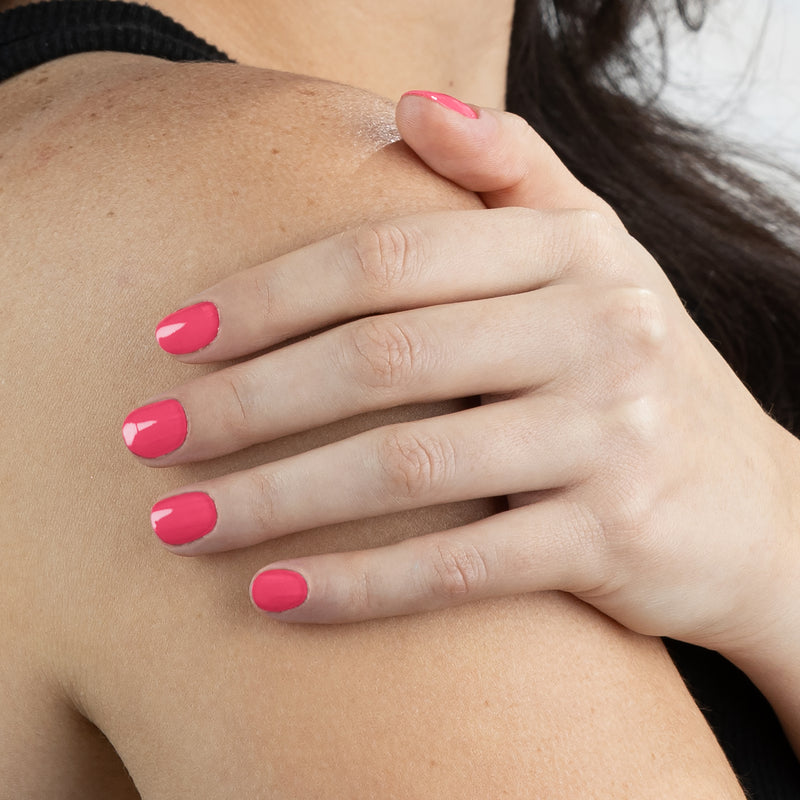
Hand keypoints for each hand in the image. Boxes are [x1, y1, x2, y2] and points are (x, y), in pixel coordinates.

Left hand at [124, 92, 799, 654]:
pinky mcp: (612, 538)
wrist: (757, 506)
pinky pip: (458, 566)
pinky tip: (273, 598)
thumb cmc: (640, 374)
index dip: (269, 295)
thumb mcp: (594, 255)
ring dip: (275, 501)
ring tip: (179, 524)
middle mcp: (597, 330)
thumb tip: (408, 105)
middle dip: (246, 402)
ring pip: (406, 467)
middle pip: (382, 358)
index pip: (391, 256)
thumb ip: (511, 172)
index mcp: (574, 251)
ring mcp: (609, 437)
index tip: (172, 338)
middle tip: (145, 437)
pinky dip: (356, 586)